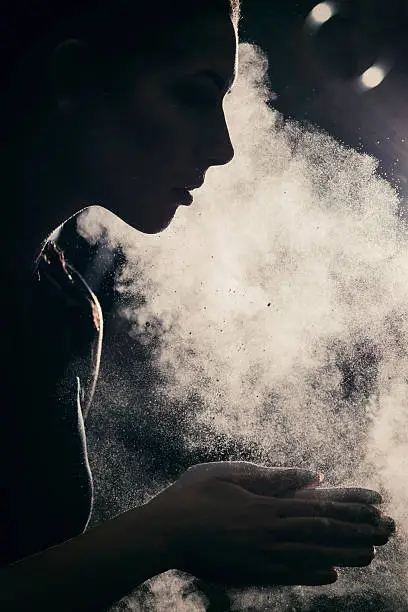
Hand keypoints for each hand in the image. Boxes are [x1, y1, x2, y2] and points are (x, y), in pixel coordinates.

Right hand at [143, 462, 394, 587]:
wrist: (163, 533)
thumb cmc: (192, 497)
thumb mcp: (229, 475)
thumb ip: (272, 478)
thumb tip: (312, 473)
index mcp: (266, 506)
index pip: (317, 509)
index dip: (349, 510)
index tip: (374, 508)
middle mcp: (269, 533)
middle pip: (321, 534)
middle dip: (356, 533)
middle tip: (385, 533)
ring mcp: (260, 556)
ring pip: (311, 556)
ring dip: (343, 555)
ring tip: (369, 554)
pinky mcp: (250, 572)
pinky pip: (288, 575)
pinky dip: (312, 574)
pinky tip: (331, 575)